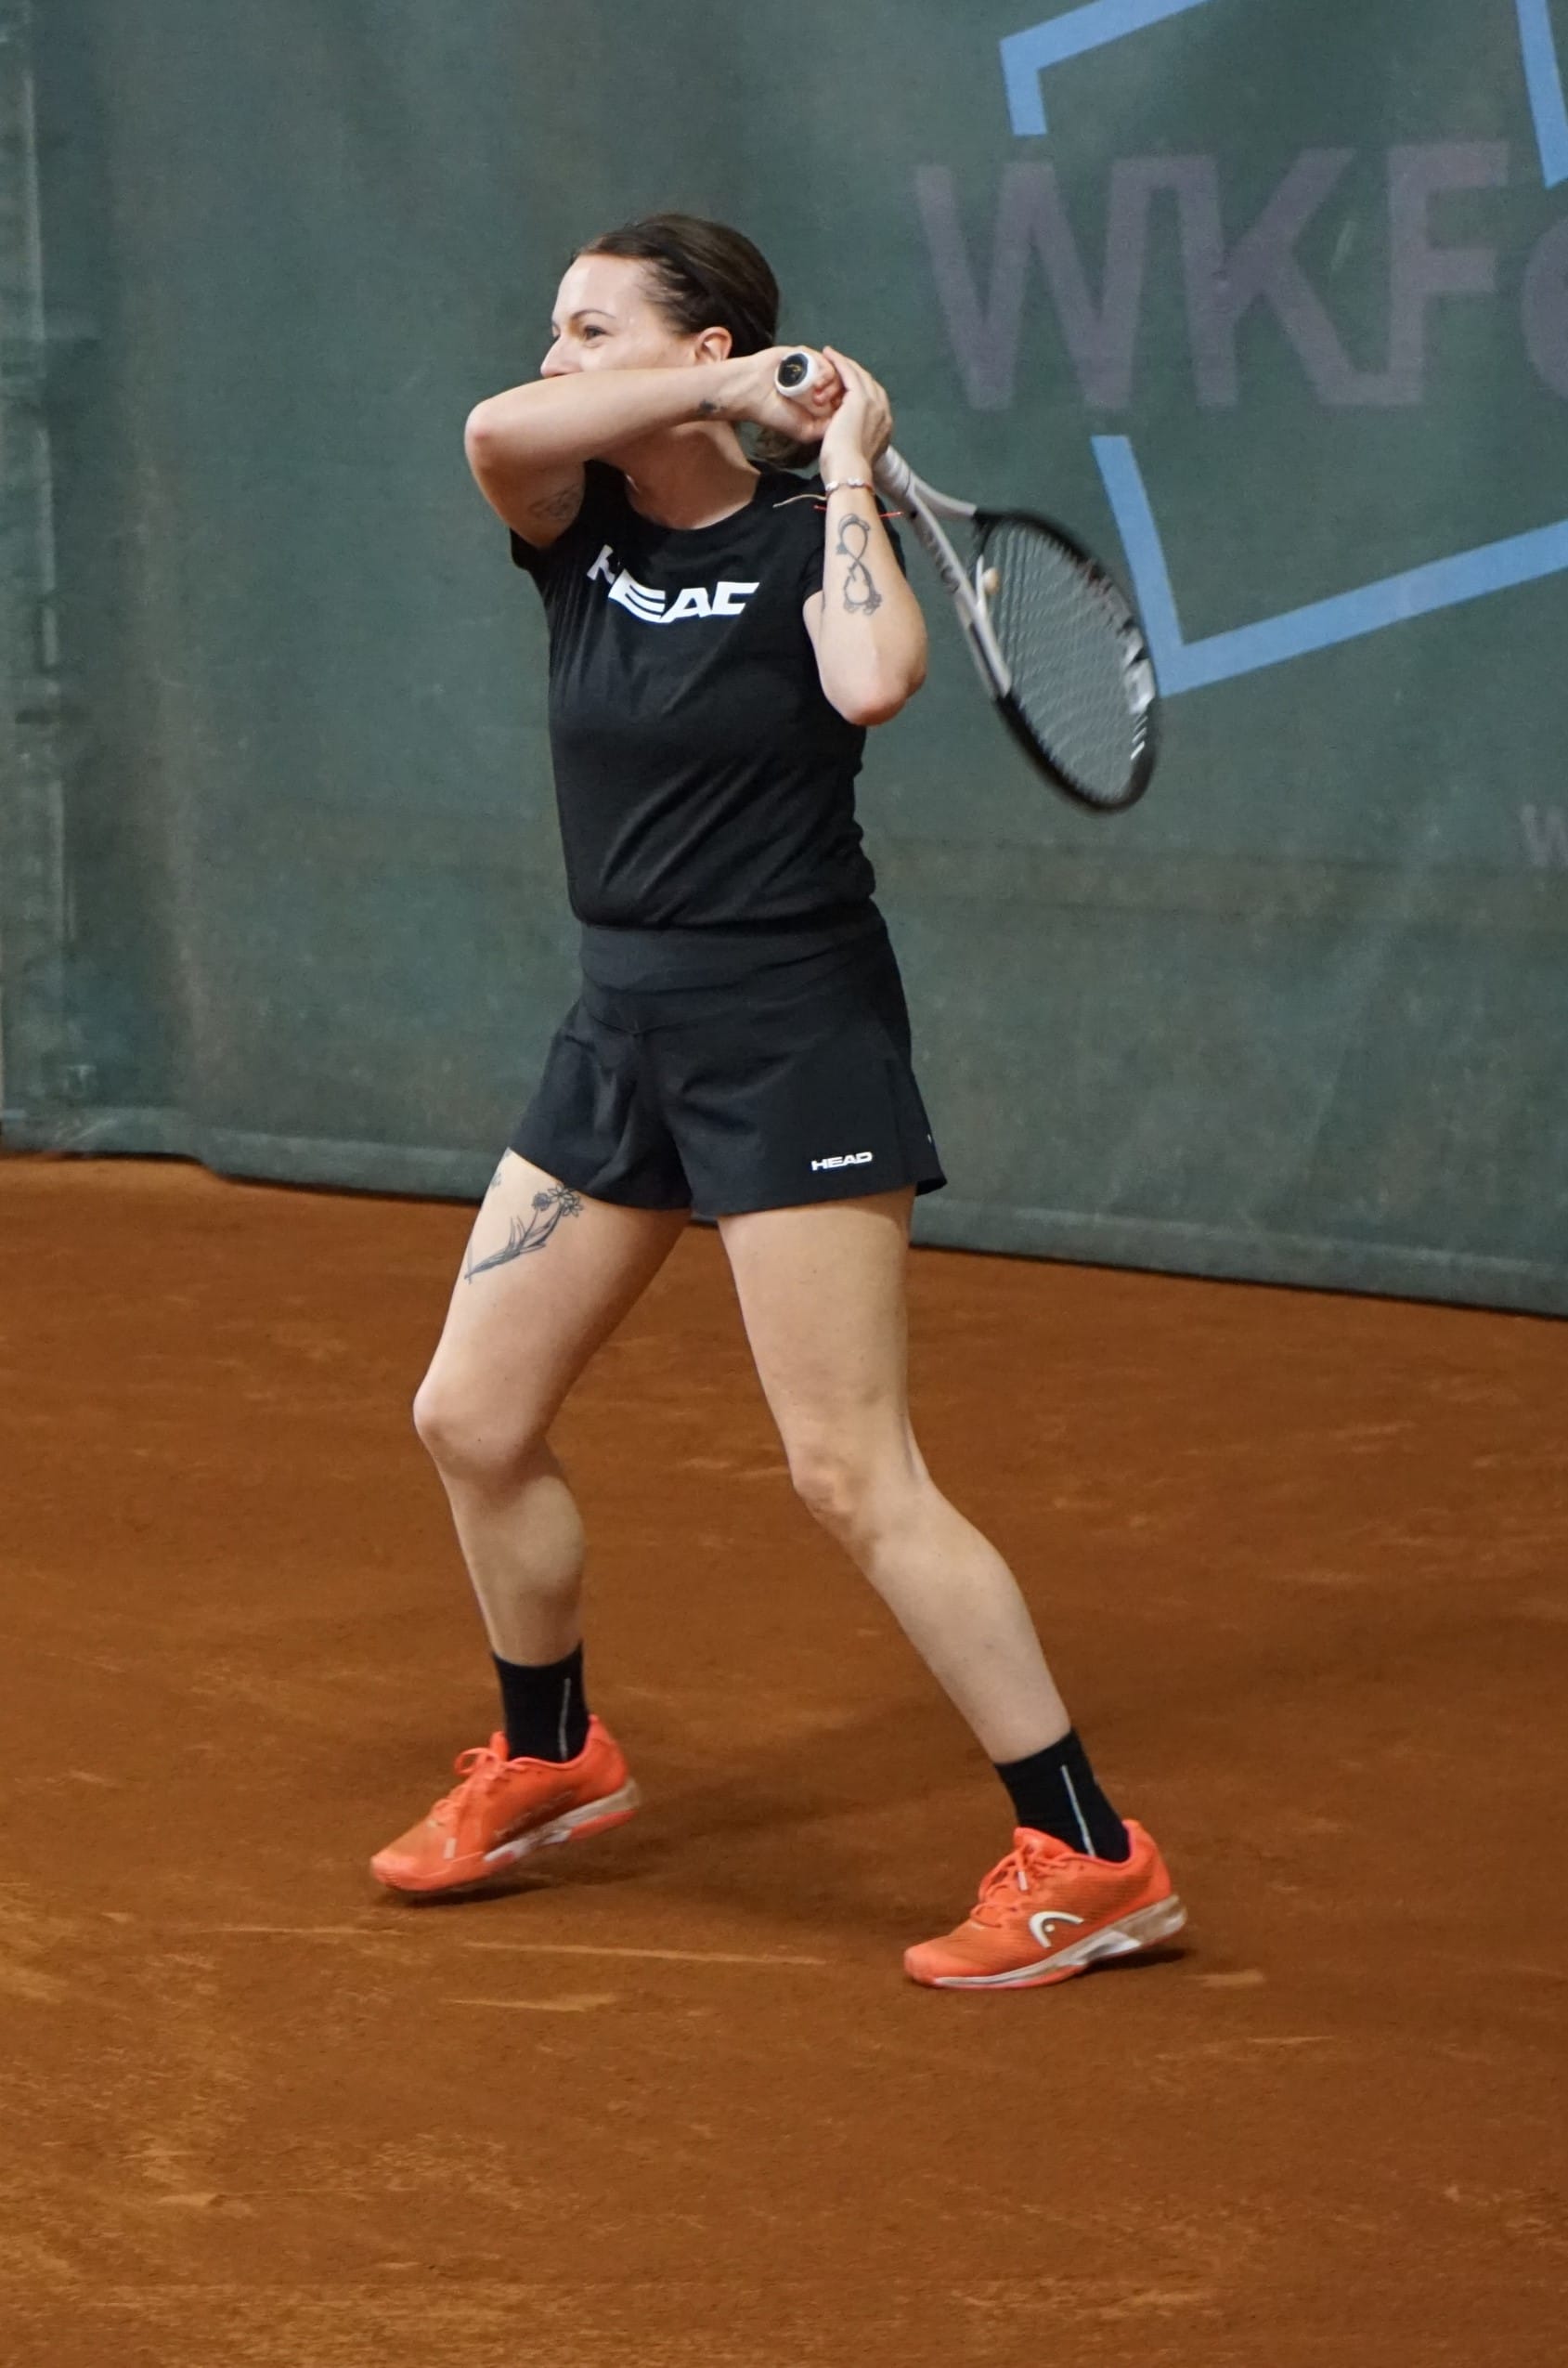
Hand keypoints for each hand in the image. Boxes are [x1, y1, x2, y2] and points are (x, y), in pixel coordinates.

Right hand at [717, 345, 844, 441]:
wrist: (752, 394)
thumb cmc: (775, 414)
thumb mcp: (806, 431)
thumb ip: (827, 428)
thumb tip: (847, 421)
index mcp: (821, 398)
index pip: (846, 397)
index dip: (848, 405)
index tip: (841, 416)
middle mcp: (818, 381)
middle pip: (845, 383)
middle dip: (840, 395)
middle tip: (824, 405)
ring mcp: (812, 367)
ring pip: (837, 372)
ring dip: (832, 386)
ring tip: (817, 398)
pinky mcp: (806, 354)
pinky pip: (825, 361)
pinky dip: (825, 373)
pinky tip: (816, 386)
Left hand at [818, 346, 891, 474]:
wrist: (850, 472)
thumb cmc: (848, 471)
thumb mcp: (858, 454)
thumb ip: (858, 443)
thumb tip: (851, 442)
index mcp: (885, 426)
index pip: (874, 400)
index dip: (861, 390)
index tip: (847, 387)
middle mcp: (884, 411)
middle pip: (870, 384)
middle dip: (854, 373)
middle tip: (839, 365)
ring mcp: (874, 403)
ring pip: (860, 375)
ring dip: (846, 364)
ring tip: (831, 356)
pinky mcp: (860, 398)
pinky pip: (849, 372)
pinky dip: (839, 362)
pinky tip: (828, 354)